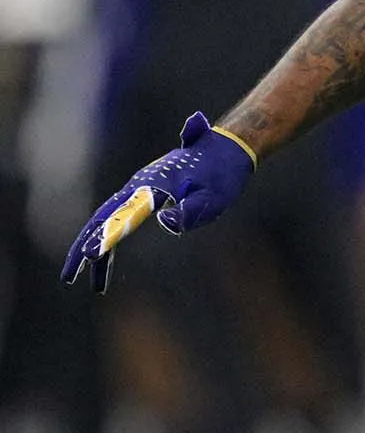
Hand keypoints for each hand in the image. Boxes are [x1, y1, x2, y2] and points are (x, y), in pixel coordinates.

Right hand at [61, 112, 256, 292]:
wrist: (227, 148)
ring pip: (107, 219)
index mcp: (153, 185)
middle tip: (69, 277)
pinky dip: (111, 240)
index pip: (123, 214)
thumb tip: (165, 221)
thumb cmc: (222, 175)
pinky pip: (120, 218)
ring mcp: (140, 188)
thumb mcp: (214, 197)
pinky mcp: (145, 193)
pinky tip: (106, 264)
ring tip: (92, 283)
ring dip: (94, 247)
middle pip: (103, 218)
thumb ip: (190, 209)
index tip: (90, 255)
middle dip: (84, 247)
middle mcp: (139, 185)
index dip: (106, 235)